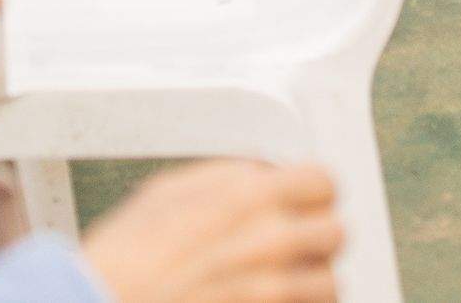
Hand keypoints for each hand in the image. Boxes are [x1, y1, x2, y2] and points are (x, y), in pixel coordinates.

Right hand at [83, 161, 343, 302]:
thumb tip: (263, 171)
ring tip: (280, 284)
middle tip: (292, 245)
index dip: (314, 192)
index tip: (304, 202)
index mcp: (247, 199)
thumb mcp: (168, 191)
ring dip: (310, 285)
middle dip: (315, 238)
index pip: (325, 183)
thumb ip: (227, 176)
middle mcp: (268, 246)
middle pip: (335, 234)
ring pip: (329, 286)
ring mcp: (270, 296)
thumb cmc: (125, 257)